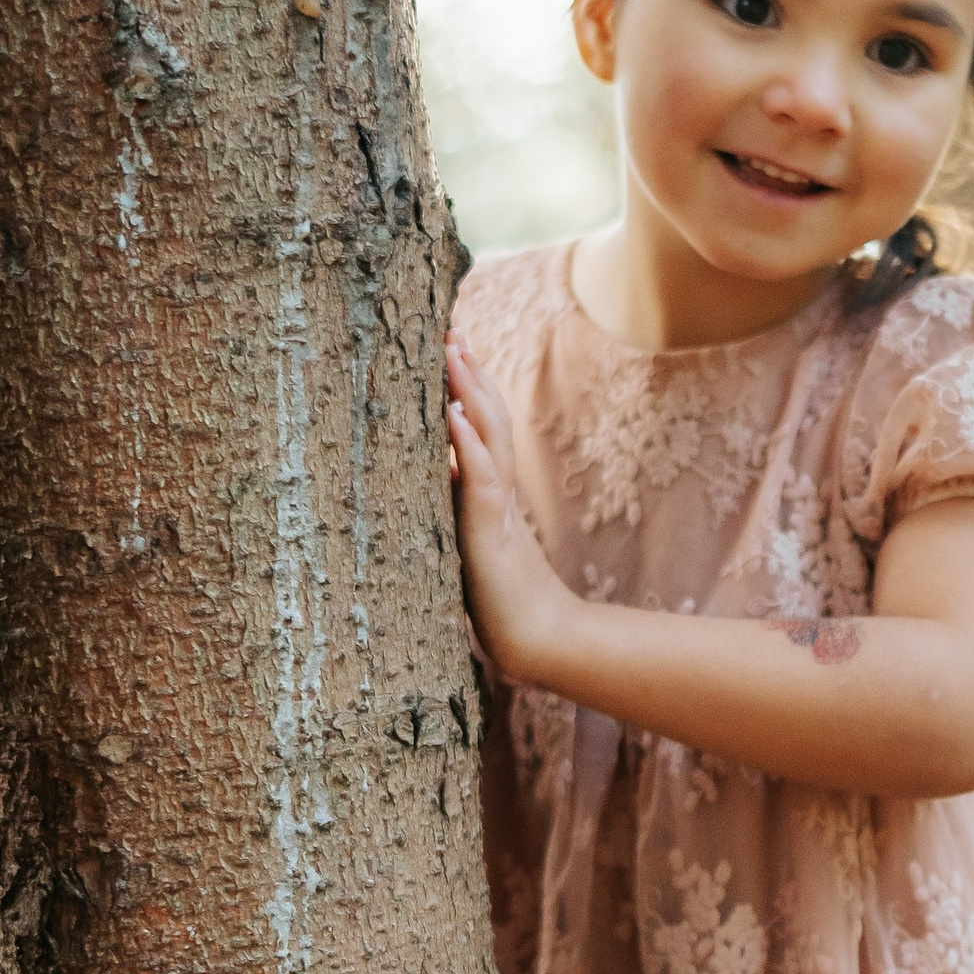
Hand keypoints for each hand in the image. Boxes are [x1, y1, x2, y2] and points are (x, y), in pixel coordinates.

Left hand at [446, 332, 573, 682]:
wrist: (538, 643)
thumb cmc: (502, 605)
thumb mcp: (470, 548)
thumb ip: (458, 513)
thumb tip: (434, 479)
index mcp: (492, 495)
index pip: (483, 429)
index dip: (469, 389)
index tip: (451, 349)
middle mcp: (498, 493)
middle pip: (489, 419)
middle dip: (469, 374)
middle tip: (451, 330)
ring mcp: (497, 509)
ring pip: (487, 437)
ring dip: (469, 392)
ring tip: (451, 351)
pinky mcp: (490, 532)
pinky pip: (479, 480)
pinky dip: (467, 445)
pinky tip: (452, 415)